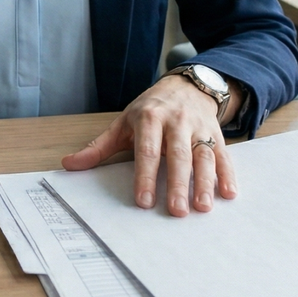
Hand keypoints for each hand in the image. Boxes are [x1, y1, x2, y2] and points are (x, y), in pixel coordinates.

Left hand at [60, 75, 237, 216]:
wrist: (185, 86)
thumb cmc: (150, 110)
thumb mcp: (122, 123)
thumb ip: (98, 147)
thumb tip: (69, 165)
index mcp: (149, 118)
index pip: (147, 150)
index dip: (145, 176)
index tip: (143, 201)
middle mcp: (176, 122)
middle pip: (178, 155)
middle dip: (177, 184)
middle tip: (176, 211)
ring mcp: (198, 128)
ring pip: (203, 156)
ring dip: (204, 182)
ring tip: (202, 207)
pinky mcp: (216, 135)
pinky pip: (223, 155)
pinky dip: (227, 174)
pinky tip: (228, 193)